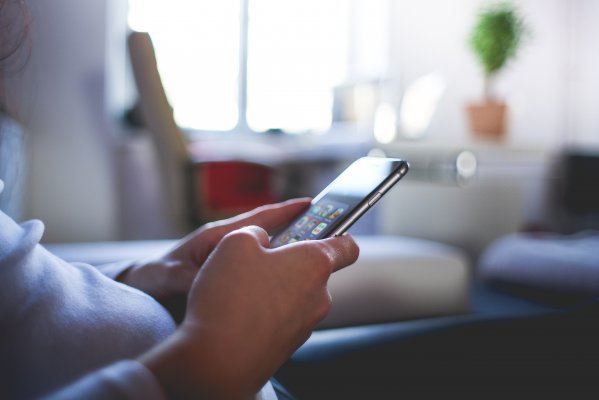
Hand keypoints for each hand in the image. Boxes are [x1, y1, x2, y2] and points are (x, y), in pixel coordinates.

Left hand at [118, 198, 311, 299]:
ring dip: (286, 261)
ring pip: (266, 259)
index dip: (285, 210)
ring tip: (313, 268)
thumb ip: (191, 277)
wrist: (141, 291)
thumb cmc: (153, 277)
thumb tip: (216, 282)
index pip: (258, 219)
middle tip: (327, 237)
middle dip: (298, 236)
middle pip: (270, 238)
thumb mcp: (169, 275)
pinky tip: (285, 293)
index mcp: (217, 237)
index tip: (311, 203)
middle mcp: (227, 248)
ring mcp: (229, 264)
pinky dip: (272, 280)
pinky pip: (257, 277)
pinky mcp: (228, 281)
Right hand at [139, 226, 358, 398]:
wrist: (218, 362)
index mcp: (315, 263)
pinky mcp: (288, 346)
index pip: (347, 246)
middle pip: (312, 271)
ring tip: (240, 289)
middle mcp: (318, 296)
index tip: (323, 230)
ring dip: (274, 288)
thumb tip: (260, 241)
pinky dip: (266, 311)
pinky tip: (239, 313)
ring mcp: (305, 324)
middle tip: (256, 260)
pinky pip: (281, 318)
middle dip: (287, 263)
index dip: (337, 234)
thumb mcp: (235, 241)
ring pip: (294, 295)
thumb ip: (255, 232)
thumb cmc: (230, 296)